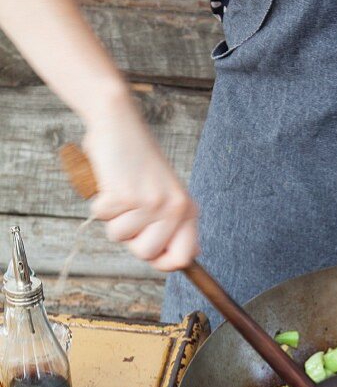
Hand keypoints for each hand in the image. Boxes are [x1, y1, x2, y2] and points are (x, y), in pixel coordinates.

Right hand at [83, 91, 198, 270]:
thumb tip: (177, 261)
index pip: (183, 257)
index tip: (152, 256)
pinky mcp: (125, 195)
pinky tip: (110, 182)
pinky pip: (102, 218)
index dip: (164, 263)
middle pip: (147, 253)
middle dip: (131, 240)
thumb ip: (172, 224)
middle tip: (130, 213)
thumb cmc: (138, 161)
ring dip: (113, 219)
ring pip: (120, 238)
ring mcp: (150, 202)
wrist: (120, 123)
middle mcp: (174, 208)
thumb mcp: (166, 192)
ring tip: (121, 192)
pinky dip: (99, 202)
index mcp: (187, 209)